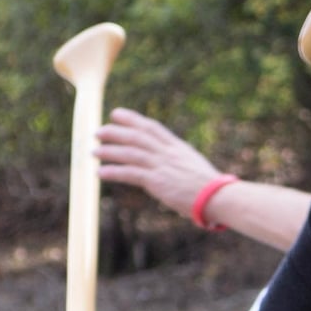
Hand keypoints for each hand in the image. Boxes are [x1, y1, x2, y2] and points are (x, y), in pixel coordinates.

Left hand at [96, 110, 221, 218]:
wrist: (217, 196)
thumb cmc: (209, 186)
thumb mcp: (193, 166)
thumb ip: (178, 161)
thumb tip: (169, 163)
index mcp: (177, 147)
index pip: (151, 127)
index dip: (132, 119)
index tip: (116, 114)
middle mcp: (167, 152)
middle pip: (136, 136)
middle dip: (115, 132)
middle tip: (98, 131)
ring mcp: (162, 165)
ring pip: (130, 153)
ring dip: (109, 151)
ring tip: (93, 151)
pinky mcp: (157, 181)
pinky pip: (130, 173)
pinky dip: (113, 172)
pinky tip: (100, 172)